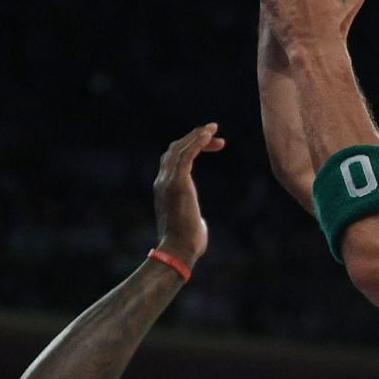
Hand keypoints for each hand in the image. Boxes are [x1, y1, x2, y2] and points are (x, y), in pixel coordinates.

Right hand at [154, 123, 224, 264]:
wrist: (179, 250)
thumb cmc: (187, 243)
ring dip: (196, 136)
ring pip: (179, 149)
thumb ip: (193, 217)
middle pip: (174, 150)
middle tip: (215, 134)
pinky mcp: (177, 183)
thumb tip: (199, 224)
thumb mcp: (191, 224)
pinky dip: (196, 142)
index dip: (190, 149)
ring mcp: (167, 181)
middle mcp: (162, 181)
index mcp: (165, 189)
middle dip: (194, 139)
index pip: (173, 161)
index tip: (212, 145)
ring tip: (213, 128)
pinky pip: (186, 155)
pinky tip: (208, 134)